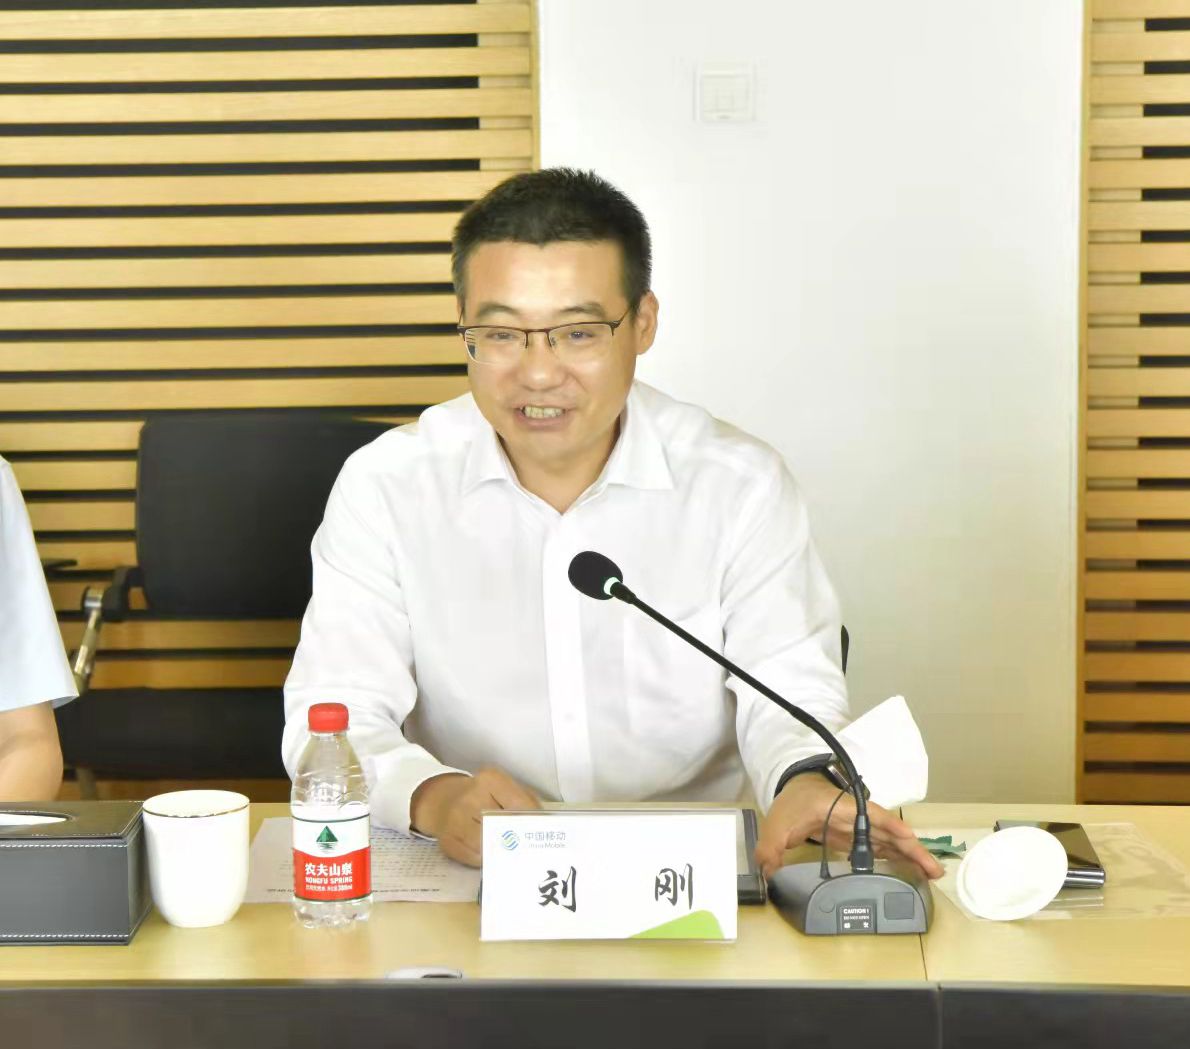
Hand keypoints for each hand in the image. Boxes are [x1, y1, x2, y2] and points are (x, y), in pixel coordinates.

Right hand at [410, 766, 539, 866]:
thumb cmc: (484, 797)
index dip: (532, 823)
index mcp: (491, 780)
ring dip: (500, 853)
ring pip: (487, 846)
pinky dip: (485, 860)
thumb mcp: (508, 790)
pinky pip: (474, 859)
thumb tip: (543, 826)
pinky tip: (489, 854)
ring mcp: (455, 820)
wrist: (444, 800)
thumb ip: (527, 804)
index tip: (543, 835)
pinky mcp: (447, 841)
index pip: (519, 805)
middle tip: (529, 849)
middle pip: (503, 828)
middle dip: (518, 841)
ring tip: (508, 852)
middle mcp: (470, 797)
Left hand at [754, 773, 943, 880]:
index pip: (870, 816)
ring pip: (890, 842)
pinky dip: (897, 860)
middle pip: (889, 832)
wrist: (795, 792)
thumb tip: (771, 877)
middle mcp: (856, 818)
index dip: (890, 826)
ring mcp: (859, 829)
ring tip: (931, 876)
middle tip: (934, 871)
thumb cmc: (792, 803)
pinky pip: (882, 849)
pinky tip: (909, 874)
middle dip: (912, 850)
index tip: (909, 838)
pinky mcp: (858, 839)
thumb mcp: (775, 825)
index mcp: (840, 808)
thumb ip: (770, 851)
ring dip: (910, 858)